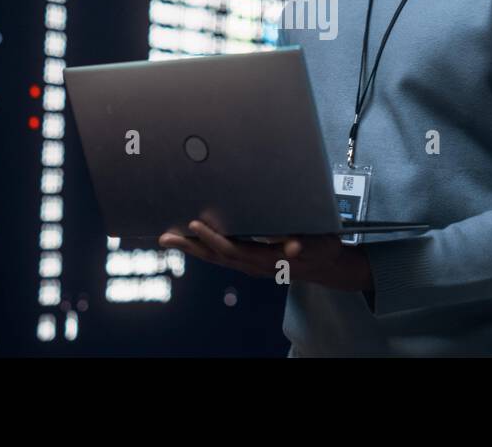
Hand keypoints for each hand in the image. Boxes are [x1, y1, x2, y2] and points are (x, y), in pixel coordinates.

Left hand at [158, 220, 373, 291]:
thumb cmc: (321, 249)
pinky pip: (221, 256)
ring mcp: (250, 265)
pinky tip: (191, 240)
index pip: (234, 249)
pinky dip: (203, 248)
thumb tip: (293, 248)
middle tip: (166, 236)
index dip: (214, 238)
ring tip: (169, 237)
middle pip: (216, 256)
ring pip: (215, 257)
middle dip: (190, 246)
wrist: (326, 266)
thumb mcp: (319, 244)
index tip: (196, 225)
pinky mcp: (249, 261)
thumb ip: (306, 244)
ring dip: (192, 248)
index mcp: (267, 259)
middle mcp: (254, 265)